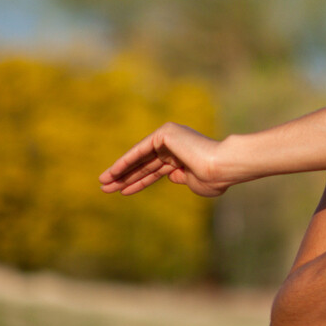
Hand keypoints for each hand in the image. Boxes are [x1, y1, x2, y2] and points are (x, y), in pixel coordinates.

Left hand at [99, 122, 232, 197]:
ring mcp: (170, 136)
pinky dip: (125, 162)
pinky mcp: (165, 134)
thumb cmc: (213, 178)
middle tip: (105, 187)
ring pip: (139, 158)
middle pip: (144, 164)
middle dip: (125, 176)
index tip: (122, 191)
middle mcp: (176, 143)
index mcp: (184, 157)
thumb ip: (181, 178)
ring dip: (119, 171)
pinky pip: (140, 150)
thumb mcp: (194, 183)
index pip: (155, 170)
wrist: (222, 166)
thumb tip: (170, 176)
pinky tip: (112, 173)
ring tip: (103, 183)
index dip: (138, 182)